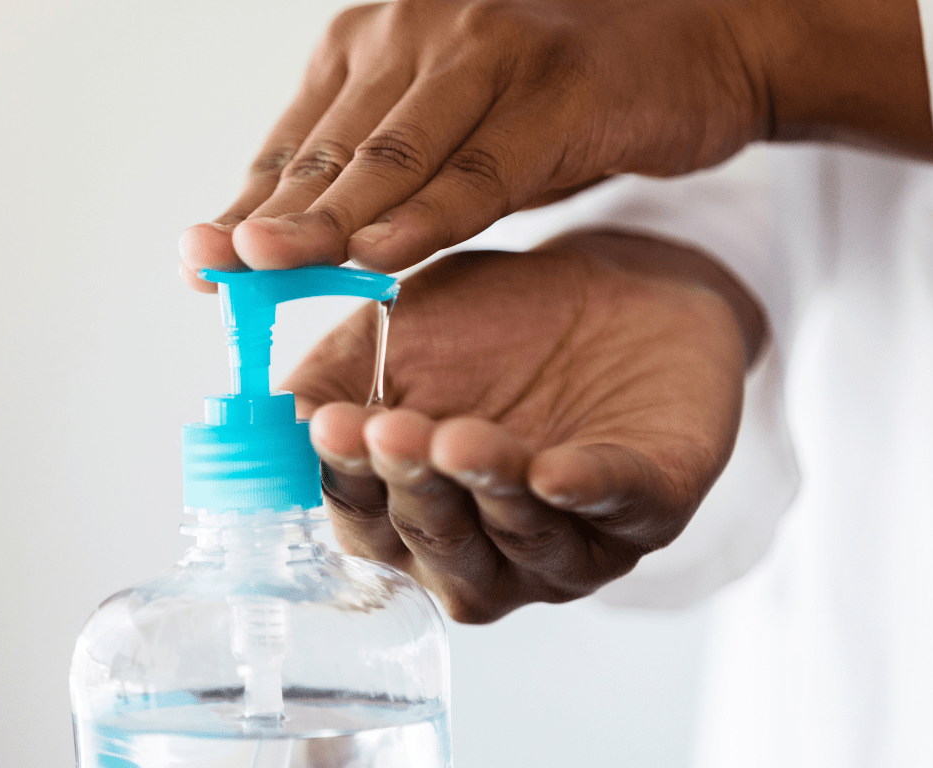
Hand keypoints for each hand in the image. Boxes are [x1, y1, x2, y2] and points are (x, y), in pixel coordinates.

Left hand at [180, 0, 928, 289]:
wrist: (695, 39)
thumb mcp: (449, 130)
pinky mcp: (557, 88)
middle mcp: (418, 31)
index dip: (247, 204)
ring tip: (271, 264)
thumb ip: (375, 179)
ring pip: (392, 154)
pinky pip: (481, 169)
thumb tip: (287, 245)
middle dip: (270, 216)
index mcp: (376, 41)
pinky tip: (381, 258)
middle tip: (218, 267)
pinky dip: (427, 217)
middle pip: (330, 147)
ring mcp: (487, 51)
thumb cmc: (556, 96)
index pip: (295, 139)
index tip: (201, 262)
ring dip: (329, 218)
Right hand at [284, 230, 764, 621]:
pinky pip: (618, 508)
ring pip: (523, 538)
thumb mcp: (398, 338)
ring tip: (458, 438)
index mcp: (417, 518)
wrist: (615, 287)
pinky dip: (586, 492)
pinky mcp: (652, 505)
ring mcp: (572, 538)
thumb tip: (280, 414)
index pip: (368, 522)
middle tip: (391, 432)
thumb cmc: (493, 328)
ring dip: (487, 491)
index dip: (347, 481)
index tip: (328, 427)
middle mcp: (490, 550)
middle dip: (414, 489)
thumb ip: (334, 378)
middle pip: (439, 544)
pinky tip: (555, 472)